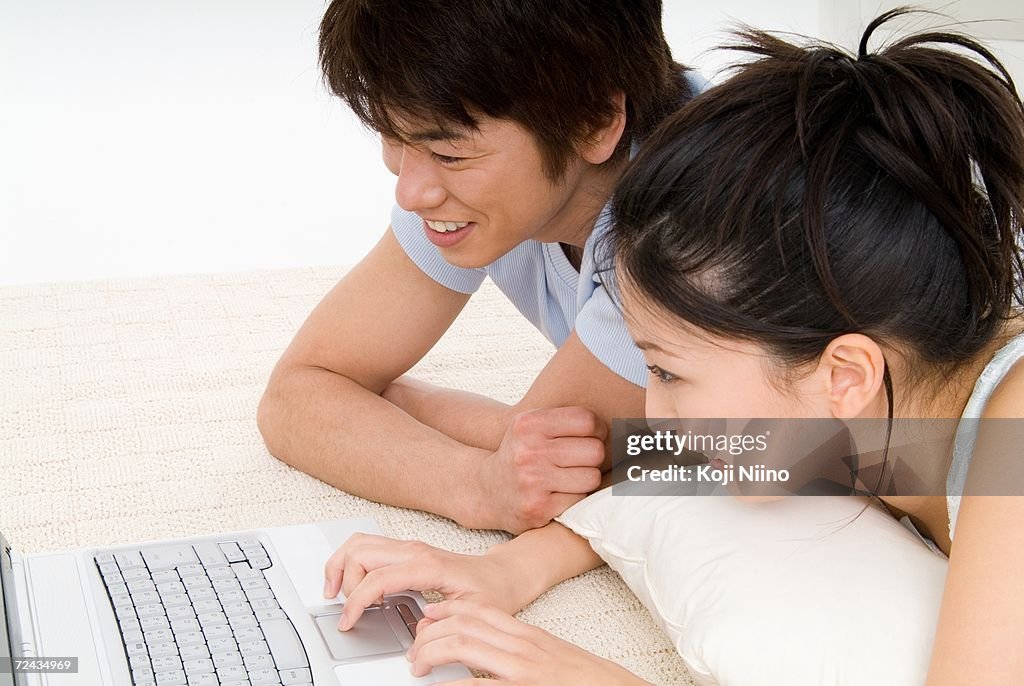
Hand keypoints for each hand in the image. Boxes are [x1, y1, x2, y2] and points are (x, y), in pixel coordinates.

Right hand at [323, 533, 530, 630]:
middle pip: (360, 552)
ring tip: (338, 595)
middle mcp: (415, 550)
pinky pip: (368, 547)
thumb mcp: (474, 613)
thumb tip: (416, 637)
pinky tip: (353, 585)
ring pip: (360, 544)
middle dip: (344, 581)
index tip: (349, 622)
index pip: (378, 577)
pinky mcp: (406, 551)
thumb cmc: (492, 590)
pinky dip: (352, 563)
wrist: (504, 574)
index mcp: (428, 565)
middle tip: (346, 610)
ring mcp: (409, 547)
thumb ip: (445, 624)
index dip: (357, 601)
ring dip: (341, 566)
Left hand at [407, 599, 650, 685]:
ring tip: (418, 668)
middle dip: (429, 633)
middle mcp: (525, 647)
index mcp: (531, 638)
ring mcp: (525, 668)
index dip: (447, 610)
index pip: (480, 610)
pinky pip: (478, 685)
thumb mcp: (554, 661)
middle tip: (415, 652)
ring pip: (464, 644)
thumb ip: (524, 655)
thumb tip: (494, 663)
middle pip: (464, 622)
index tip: (428, 617)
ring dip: (431, 654)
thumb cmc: (591, 683)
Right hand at [475, 407, 606, 532]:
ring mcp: (532, 481)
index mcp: (528, 424)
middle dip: (593, 456)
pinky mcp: (538, 508)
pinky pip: (580, 500)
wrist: (487, 490)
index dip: (598, 430)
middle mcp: (528, 451)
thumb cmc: (521, 454)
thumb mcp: (531, 426)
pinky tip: (559, 493)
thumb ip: (565, 419)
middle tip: (580, 461)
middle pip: (594, 450)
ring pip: (591, 477)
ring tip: (570, 477)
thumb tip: (617, 425)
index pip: (587, 420)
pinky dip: (575, 498)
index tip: (591, 437)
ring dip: (586, 479)